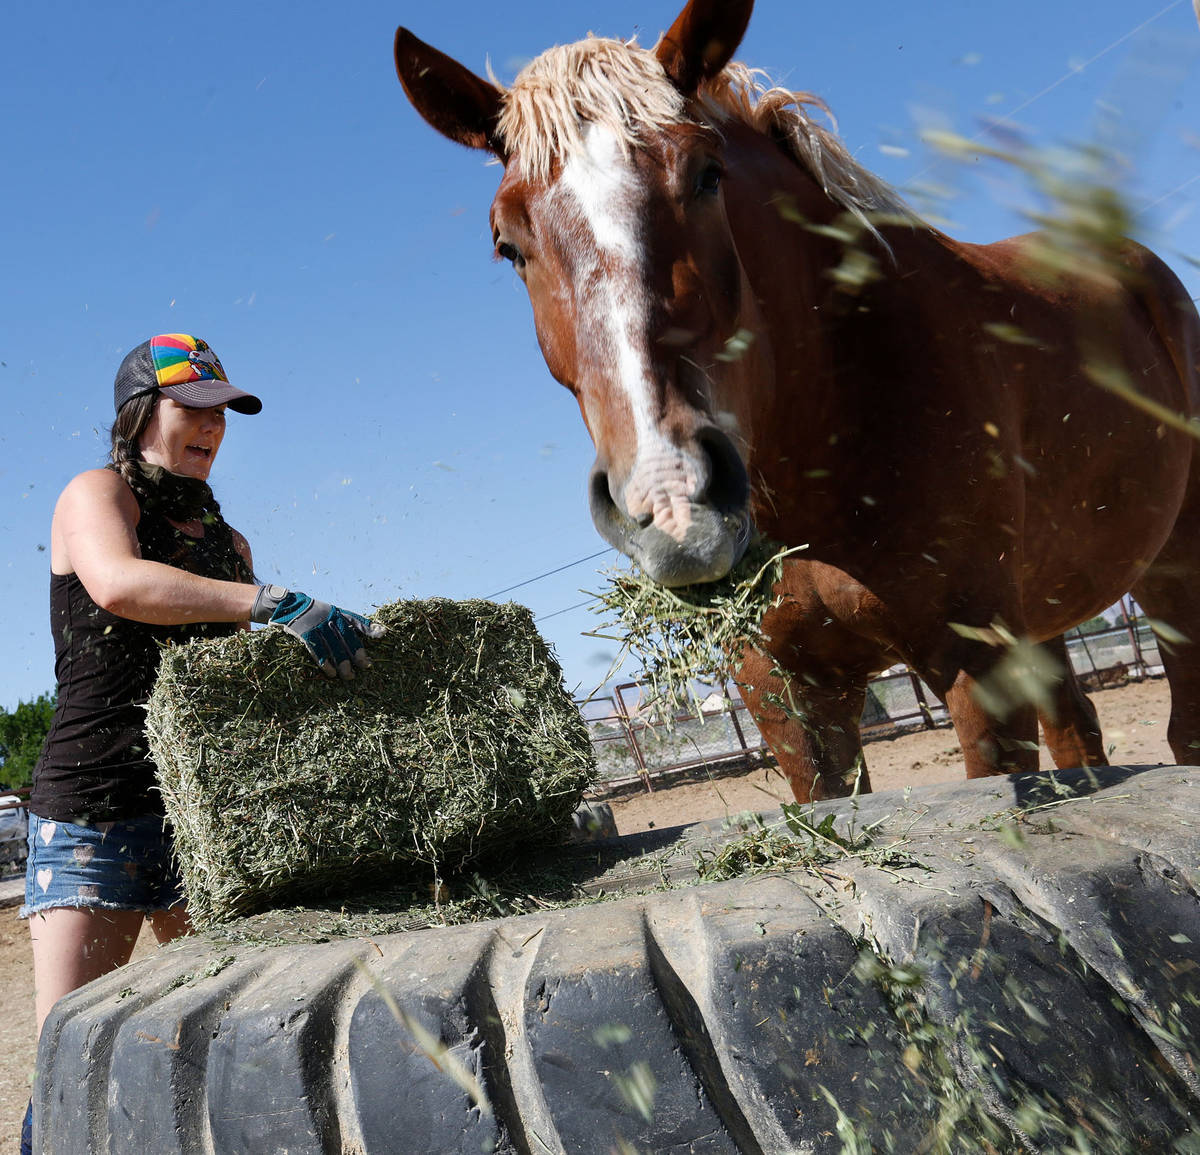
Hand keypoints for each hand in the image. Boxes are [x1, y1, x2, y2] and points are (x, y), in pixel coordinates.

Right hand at [251, 585, 383, 679]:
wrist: (286, 604)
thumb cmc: (310, 612)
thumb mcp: (328, 612)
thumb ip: (341, 621)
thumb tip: (359, 634)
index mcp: (337, 613)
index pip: (356, 621)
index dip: (369, 627)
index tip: (382, 634)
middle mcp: (330, 619)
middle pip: (348, 637)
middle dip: (358, 652)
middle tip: (366, 665)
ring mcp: (318, 626)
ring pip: (334, 647)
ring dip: (342, 663)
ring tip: (349, 676)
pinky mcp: (305, 634)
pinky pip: (317, 651)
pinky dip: (325, 663)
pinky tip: (330, 673)